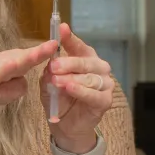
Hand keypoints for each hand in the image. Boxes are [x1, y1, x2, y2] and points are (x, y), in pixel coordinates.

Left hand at [47, 23, 114, 151]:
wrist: (65, 125)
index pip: (78, 46)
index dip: (70, 38)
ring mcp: (105, 84)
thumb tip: (50, 59)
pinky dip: (81, 91)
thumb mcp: (49, 81)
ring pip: (89, 78)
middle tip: (53, 65)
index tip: (61, 29)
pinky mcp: (105, 101)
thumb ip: (50, 70)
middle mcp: (98, 68)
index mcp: (85, 59)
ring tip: (56, 81)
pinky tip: (70, 88)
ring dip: (72, 78)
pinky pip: (93, 94)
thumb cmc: (59, 98)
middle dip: (68, 63)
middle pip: (85, 62)